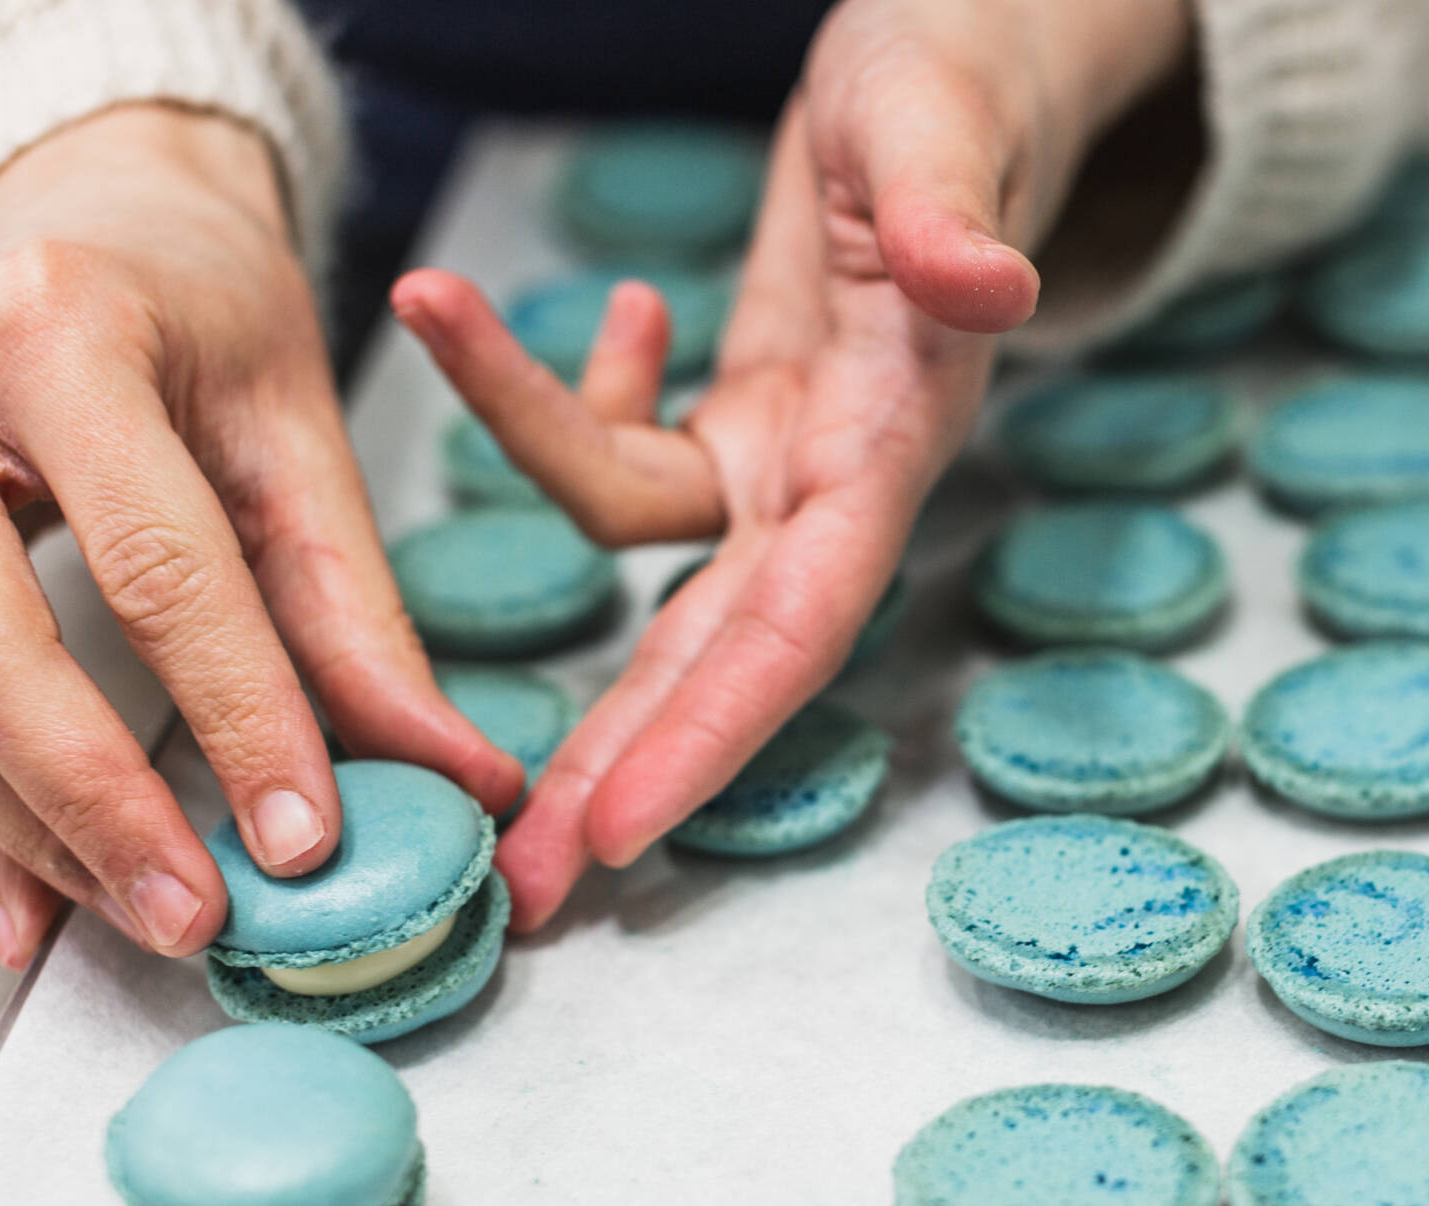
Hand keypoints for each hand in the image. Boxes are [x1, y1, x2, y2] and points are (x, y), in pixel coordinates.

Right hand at [0, 103, 522, 969]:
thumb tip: (457, 774)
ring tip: (149, 918)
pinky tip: (39, 908)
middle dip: (90, 801)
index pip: (152, 561)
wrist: (89, 209)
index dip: (233, 712)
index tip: (305, 835)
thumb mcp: (304, 427)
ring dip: (32, 831)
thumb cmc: (204, 304)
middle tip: (197, 913)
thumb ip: (362, 609)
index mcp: (55, 327)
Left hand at [393, 0, 1190, 931]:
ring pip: (660, 590)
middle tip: (524, 897)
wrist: (959, 52)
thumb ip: (959, 210)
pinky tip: (479, 327)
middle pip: (722, 656)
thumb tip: (984, 290)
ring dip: (566, 654)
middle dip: (625, 776)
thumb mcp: (943, 117)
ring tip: (444, 741)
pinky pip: (624, 461)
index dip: (715, 730)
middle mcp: (841, 473)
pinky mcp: (745, 422)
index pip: (801, 613)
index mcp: (891, 432)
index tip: (618, 830)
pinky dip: (540, 418)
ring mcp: (790, 457)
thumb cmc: (955, 73)